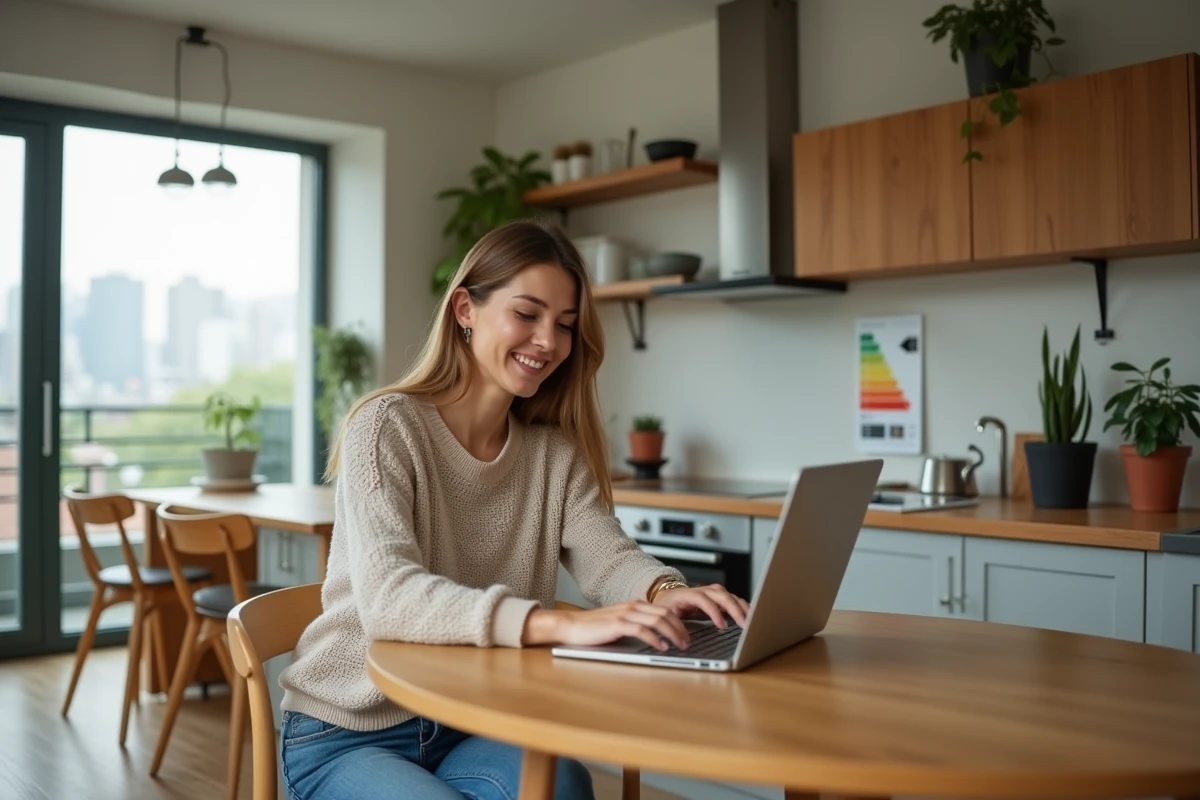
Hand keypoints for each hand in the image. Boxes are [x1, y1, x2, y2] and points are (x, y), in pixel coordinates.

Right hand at [522, 601, 689, 650]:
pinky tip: (662, 647)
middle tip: (688, 643)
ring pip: (658, 620)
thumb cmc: (595, 629)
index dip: (680, 622)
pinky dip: (655, 639)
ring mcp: (625, 614)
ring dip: (673, 634)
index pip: (665, 610)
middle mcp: (632, 607)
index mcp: (635, 605)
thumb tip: (658, 637)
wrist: (571, 626)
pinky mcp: (617, 625)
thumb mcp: (620, 624)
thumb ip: (637, 625)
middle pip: (666, 614)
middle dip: (681, 628)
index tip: (687, 635)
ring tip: (680, 646)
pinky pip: (642, 630)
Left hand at [652, 583, 749, 628]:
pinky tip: (750, 616)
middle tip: (744, 624)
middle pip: (721, 595)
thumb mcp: (666, 616)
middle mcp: (703, 591)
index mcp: (688, 594)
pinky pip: (733, 600)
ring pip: (730, 596)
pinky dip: (742, 607)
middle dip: (734, 609)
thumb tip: (682, 641)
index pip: (703, 599)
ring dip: (742, 608)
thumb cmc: (667, 607)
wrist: (668, 595)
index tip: (721, 626)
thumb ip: (674, 626)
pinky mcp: (719, 598)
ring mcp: (712, 593)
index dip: (713, 612)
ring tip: (752, 621)